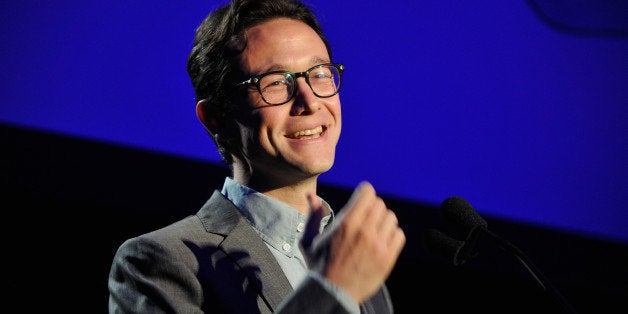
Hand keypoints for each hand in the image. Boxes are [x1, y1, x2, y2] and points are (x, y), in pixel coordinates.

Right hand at [302, 181, 405, 302]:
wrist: (333, 293)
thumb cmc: (319, 265)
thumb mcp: (310, 240)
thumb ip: (313, 215)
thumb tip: (312, 195)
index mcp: (346, 223)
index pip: (367, 192)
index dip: (364, 193)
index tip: (362, 198)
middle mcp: (364, 231)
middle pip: (379, 204)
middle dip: (372, 208)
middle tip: (365, 218)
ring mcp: (378, 245)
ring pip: (390, 218)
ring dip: (382, 221)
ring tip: (373, 230)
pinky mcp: (387, 258)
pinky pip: (399, 235)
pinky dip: (392, 235)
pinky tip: (381, 241)